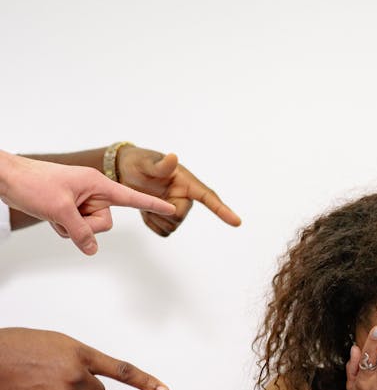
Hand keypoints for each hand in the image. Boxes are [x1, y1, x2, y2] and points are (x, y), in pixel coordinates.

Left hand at [0, 153, 175, 255]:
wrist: (8, 178)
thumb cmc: (33, 184)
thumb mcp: (60, 211)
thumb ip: (80, 232)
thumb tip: (92, 250)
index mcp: (97, 184)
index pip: (131, 198)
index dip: (152, 205)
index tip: (172, 209)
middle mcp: (93, 192)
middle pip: (105, 223)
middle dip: (86, 225)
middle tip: (65, 212)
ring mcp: (81, 201)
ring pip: (90, 229)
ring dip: (71, 227)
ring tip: (54, 212)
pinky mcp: (71, 209)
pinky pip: (77, 229)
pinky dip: (63, 227)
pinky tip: (50, 215)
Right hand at [0, 327, 170, 389]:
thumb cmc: (18, 348)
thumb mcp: (55, 344)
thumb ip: (78, 360)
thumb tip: (89, 380)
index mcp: (80, 353)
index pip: (121, 370)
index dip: (145, 382)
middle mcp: (75, 375)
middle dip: (82, 389)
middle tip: (57, 376)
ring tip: (40, 384)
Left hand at [116, 145, 240, 236]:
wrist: (125, 172)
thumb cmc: (138, 163)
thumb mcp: (147, 162)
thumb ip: (161, 165)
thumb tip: (173, 158)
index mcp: (186, 183)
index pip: (208, 197)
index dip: (223, 210)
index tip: (237, 222)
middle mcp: (185, 197)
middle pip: (180, 217)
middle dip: (162, 211)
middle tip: (147, 195)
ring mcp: (177, 209)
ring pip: (171, 227)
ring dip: (155, 217)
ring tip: (146, 200)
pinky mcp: (167, 219)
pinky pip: (162, 232)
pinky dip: (151, 223)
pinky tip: (146, 209)